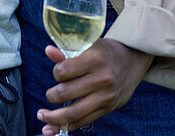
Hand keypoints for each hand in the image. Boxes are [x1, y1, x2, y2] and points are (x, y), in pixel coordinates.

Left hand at [37, 39, 152, 134]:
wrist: (132, 62)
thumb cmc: (105, 52)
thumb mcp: (88, 45)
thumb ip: (66, 51)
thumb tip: (48, 51)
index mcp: (94, 60)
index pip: (63, 71)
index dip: (56, 72)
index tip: (58, 72)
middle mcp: (101, 80)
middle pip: (66, 93)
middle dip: (51, 95)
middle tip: (49, 94)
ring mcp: (105, 97)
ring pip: (73, 113)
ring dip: (53, 117)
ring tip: (42, 115)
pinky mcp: (107, 109)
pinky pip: (84, 121)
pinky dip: (67, 126)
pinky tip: (53, 127)